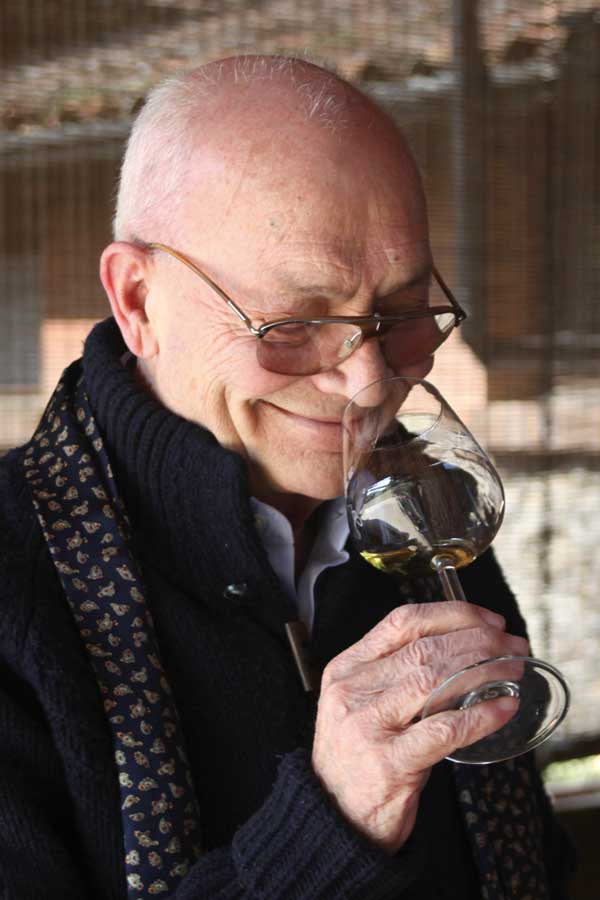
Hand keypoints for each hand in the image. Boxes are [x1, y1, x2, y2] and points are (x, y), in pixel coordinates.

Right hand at [311, 601, 528, 852]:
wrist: (336, 818)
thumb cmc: (359, 757)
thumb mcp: (363, 703)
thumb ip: (396, 673)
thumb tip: (465, 646)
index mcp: (346, 668)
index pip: (403, 622)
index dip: (452, 615)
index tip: (488, 620)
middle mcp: (353, 691)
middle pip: (425, 648)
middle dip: (479, 641)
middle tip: (513, 646)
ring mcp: (369, 726)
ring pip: (436, 680)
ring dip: (485, 671)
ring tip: (514, 670)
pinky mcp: (390, 763)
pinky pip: (445, 730)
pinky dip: (481, 716)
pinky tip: (503, 708)